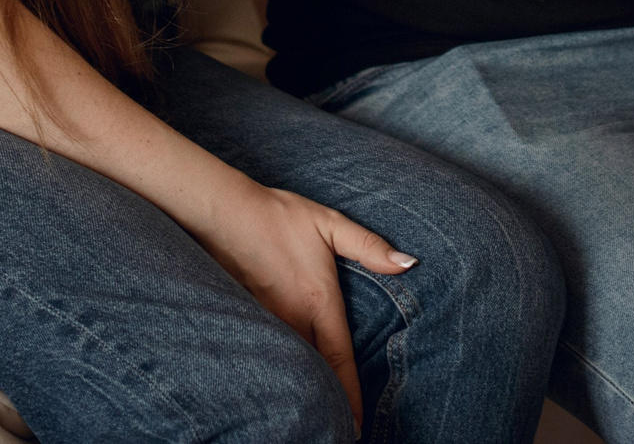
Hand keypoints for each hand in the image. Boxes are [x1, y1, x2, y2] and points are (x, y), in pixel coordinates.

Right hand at [189, 180, 417, 428]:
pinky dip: (281, 372)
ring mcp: (267, 322)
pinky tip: (283, 385)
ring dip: (305, 389)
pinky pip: (269, 353)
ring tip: (318, 416)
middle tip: (342, 429)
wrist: (224, 212)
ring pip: (290, 366)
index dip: (349, 395)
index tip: (357, 425)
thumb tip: (408, 262)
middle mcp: (292, 319)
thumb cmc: (280, 217)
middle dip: (328, 402)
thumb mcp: (330, 224)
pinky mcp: (246, 318)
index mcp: (318, 302)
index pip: (339, 359)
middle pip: (314, 372)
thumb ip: (369, 246)